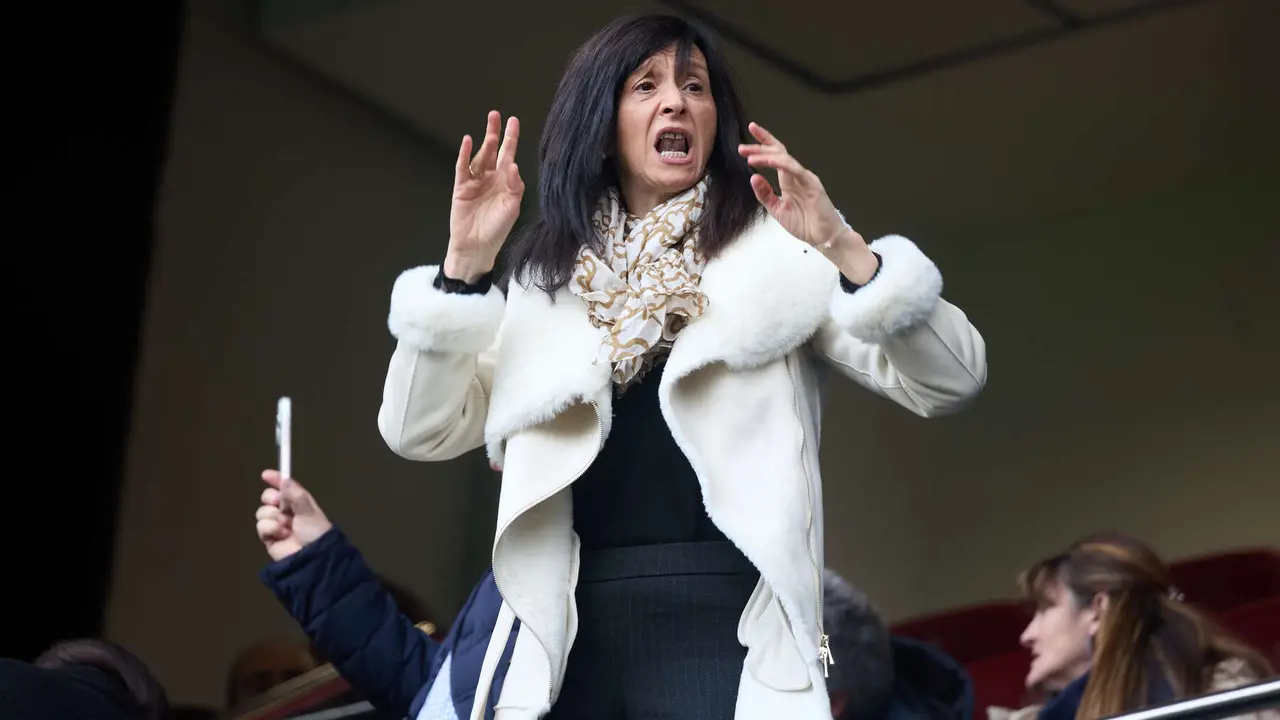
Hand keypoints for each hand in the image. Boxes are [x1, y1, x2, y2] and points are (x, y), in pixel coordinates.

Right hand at [256, 470, 332, 561]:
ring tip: (286, 525)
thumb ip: (295, 494)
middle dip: (271, 498)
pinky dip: (270, 528)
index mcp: (298, 502)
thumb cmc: (315, 531)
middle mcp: (286, 511)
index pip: (284, 487)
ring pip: (262, 511)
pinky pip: (261, 525)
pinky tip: (281, 535)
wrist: (313, 557)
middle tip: (279, 503)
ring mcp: (276, 524)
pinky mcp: (268, 537)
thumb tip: (284, 478)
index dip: (275, 479)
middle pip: (268, 497)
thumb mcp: (309, 510)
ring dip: (273, 516)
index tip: (266, 475)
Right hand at [445, 111, 524, 282]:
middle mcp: (491, 179)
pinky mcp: (461, 188)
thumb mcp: (511, 208)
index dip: (511, 139)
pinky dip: (465, 155)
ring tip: (489, 125)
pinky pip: (463, 167)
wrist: (476, 246)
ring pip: (480, 156)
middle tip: (496, 115)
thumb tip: (513, 165)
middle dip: (495, 133)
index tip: (513, 121)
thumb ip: (515, 187)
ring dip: (484, 141)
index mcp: (505, 183)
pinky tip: (468, 142)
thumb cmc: (497, 230)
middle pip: (493, 151)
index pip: (509, 156)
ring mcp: (476, 182)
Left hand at [739, 122, 877, 282]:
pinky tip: (770, 161)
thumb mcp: (777, 209)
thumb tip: (753, 177)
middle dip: (760, 147)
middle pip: (778, 152)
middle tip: (741, 148)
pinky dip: (782, 163)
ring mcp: (804, 178)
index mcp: (788, 180)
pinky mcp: (812, 183)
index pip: (774, 157)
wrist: (822, 237)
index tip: (745, 143)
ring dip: (766, 155)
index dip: (762, 145)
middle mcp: (796, 175)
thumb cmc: (804, 223)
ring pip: (784, 158)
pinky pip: (796, 169)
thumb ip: (765, 194)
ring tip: (750, 157)